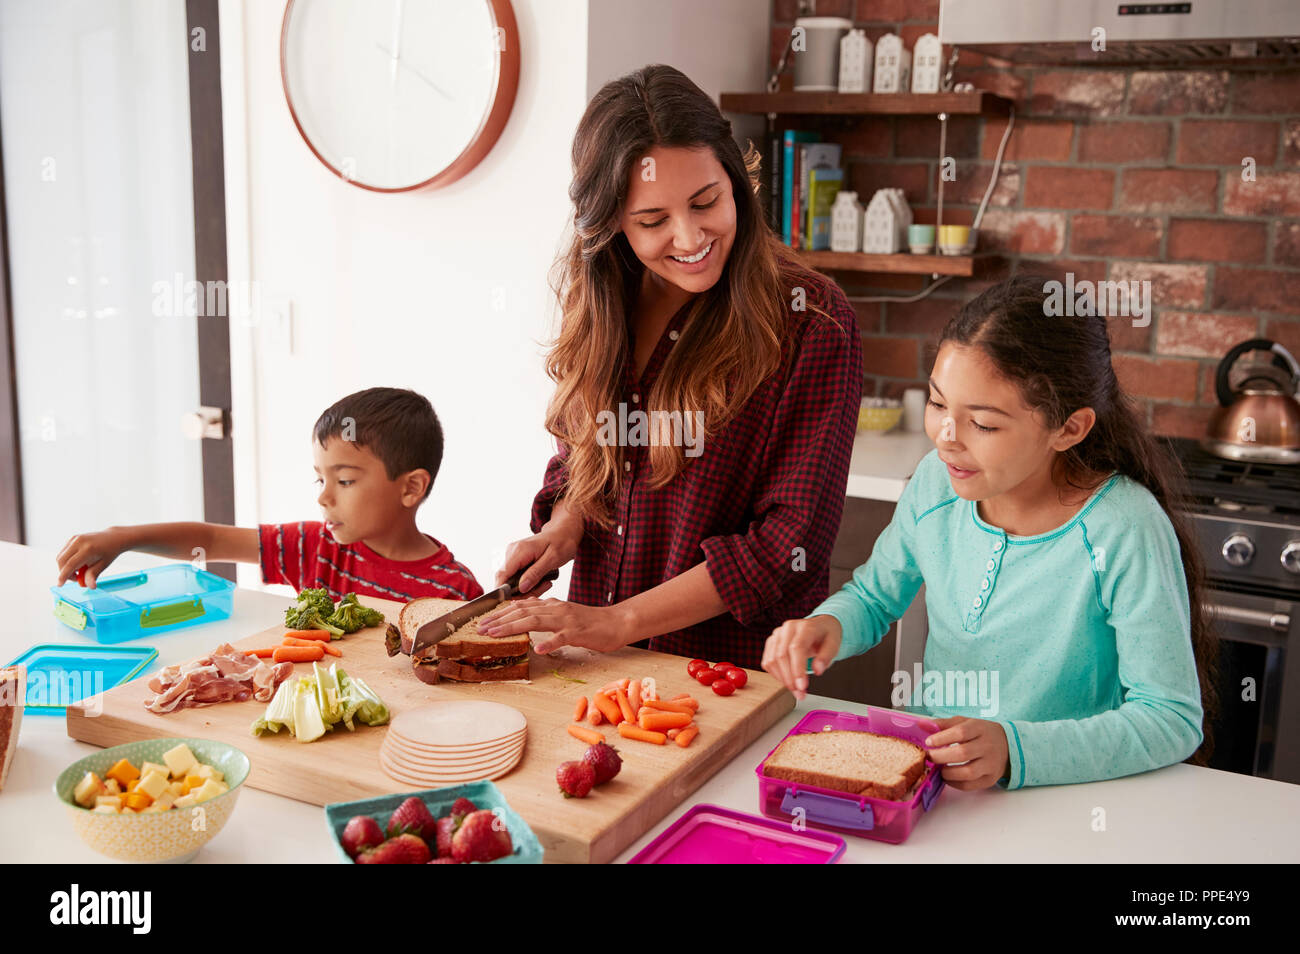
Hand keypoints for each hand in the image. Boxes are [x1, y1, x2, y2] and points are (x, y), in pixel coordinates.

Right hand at [55, 528, 127, 586]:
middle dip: (64, 573)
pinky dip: (66, 561)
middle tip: (77, 578)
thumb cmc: (109, 552)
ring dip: (65, 567)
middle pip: (62, 561)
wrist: (113, 538)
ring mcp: (75, 538)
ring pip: (61, 557)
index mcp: (88, 549)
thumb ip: (93, 575)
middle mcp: (79, 541)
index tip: (60, 585)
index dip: (64, 576)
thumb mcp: (103, 565)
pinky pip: (63, 553)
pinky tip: (78, 563)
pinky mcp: (72, 538)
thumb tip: (90, 586)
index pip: (71, 564)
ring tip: (79, 570)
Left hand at [475, 597, 629, 654]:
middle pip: (522, 612)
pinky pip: (562, 637)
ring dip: (513, 628)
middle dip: (499, 620)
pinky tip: (538, 648)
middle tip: (480, 628)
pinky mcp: (579, 632)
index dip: (500, 614)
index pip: (521, 607)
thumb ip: (545, 614)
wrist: (617, 622)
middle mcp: (556, 609)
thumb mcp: (563, 615)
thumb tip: (524, 614)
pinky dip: (550, 642)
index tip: (483, 621)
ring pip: (536, 621)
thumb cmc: (590, 622)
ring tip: (496, 635)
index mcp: (552, 605)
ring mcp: (567, 620)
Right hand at [494, 509, 582, 596]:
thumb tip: (521, 588)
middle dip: (523, 592)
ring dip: (528, 588)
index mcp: (519, 551)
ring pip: (511, 581)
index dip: (505, 592)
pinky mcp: (516, 559)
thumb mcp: (552, 559)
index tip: (519, 601)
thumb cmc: (561, 542)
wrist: (563, 532)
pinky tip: (542, 580)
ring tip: (546, 583)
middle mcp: (512, 552)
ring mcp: (512, 555)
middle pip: (506, 581)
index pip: (502, 575)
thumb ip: (536, 573)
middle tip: (544, 588)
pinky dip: (528, 582)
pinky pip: (516, 577)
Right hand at [761, 614, 842, 700]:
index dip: (797, 669)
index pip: (796, 648)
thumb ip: (826, 657)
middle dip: (789, 679)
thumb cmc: (826, 636)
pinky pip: (768, 662)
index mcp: (805, 627)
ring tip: (795, 690)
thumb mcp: (834, 644)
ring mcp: (777, 635)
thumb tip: (818, 670)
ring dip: (782, 679)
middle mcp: (788, 628)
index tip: (802, 686)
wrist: (819, 626)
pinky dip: (776, 675)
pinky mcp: (771, 642)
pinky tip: (787, 680)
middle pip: (781, 655)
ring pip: (772, 660)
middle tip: (800, 693)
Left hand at [924, 717, 1010, 790]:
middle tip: (929, 757)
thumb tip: (921, 724)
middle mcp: (987, 746)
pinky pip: (971, 785)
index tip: (928, 742)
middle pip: (962, 753)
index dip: (942, 738)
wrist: (1008, 745)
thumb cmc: (980, 733)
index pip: (960, 732)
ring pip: (967, 772)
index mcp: (980, 729)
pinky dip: (955, 783)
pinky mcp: (990, 779)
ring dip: (947, 773)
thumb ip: (943, 724)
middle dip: (941, 757)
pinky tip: (948, 777)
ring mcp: (990, 764)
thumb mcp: (965, 722)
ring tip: (938, 769)